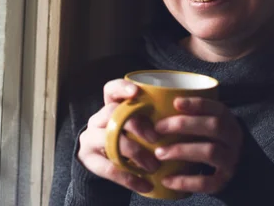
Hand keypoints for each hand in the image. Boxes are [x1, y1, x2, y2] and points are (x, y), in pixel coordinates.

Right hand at [77, 79, 159, 193]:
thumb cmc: (127, 140)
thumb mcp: (135, 127)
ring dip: (135, 152)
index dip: (121, 88)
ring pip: (110, 139)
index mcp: (110, 107)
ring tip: (153, 166)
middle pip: (113, 113)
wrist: (101, 163)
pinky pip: (109, 168)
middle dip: (136, 124)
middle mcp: (98, 119)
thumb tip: (184, 120)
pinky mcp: (89, 159)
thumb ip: (150, 120)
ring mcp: (90, 138)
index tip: (136, 92)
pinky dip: (130, 178)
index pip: (111, 90)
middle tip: (155, 138)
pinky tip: (145, 185)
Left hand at [153, 97, 242, 193]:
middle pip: (214, 126)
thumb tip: (155, 109)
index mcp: (228, 120)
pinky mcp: (223, 182)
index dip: (197, 104)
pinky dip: (184, 181)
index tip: (175, 102)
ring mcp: (230, 161)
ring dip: (181, 150)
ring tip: (159, 153)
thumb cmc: (208, 139)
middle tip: (158, 128)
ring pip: (210, 152)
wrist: (232, 167)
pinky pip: (205, 182)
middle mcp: (233, 139)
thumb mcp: (206, 124)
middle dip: (183, 125)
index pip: (216, 108)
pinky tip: (166, 180)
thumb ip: (188, 116)